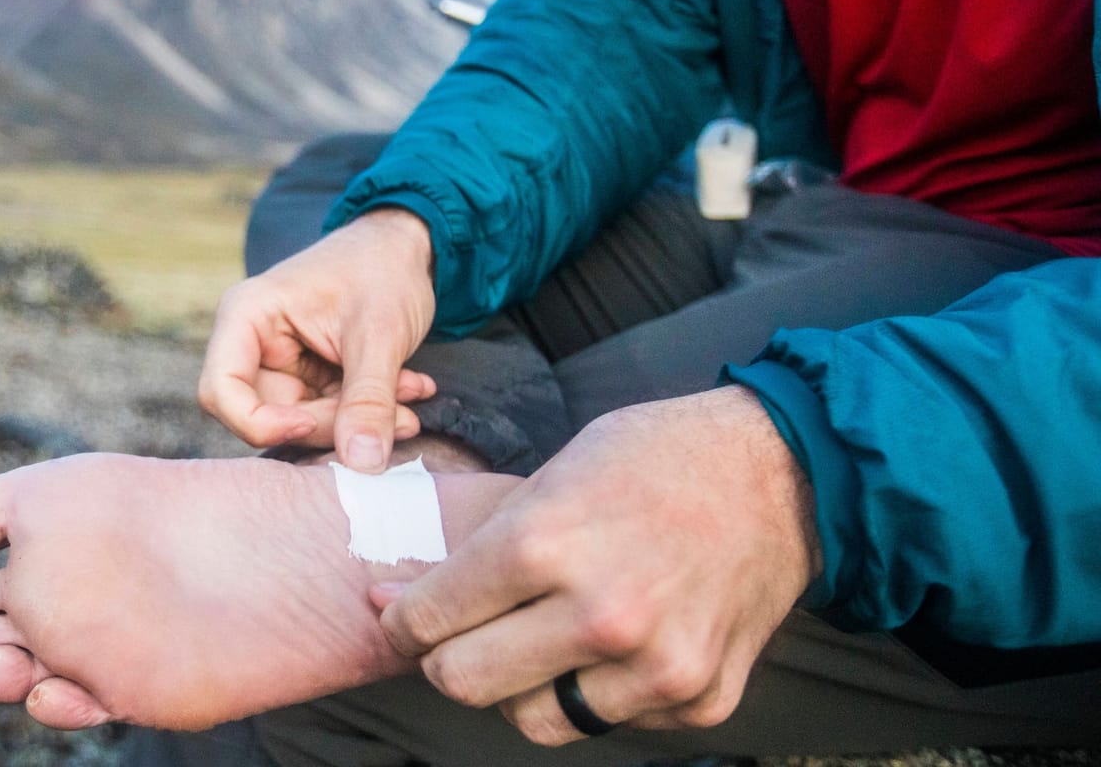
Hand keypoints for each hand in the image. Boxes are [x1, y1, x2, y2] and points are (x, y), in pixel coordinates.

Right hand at [198, 208, 438, 471]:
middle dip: (331, 426)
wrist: (409, 246)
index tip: (313, 423)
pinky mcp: (309, 376)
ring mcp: (281, 363)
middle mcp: (253, 343)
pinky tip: (410, 390)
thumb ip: (368, 400)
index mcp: (247, 317)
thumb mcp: (379, 335)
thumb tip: (363, 465)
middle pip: (265, 415)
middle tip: (396, 417)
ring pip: (302, 422)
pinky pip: (327, 413)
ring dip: (358, 421)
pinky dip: (368, 412)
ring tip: (412, 402)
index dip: (260, 423)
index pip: (221, 391)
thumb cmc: (383, 269)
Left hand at [374, 386, 819, 742]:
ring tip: (542, 638)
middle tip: (456, 638)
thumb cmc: (653, 459)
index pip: (430, 620)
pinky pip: (611, 721)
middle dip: (447, 661)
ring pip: (535, 720)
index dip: (403, 620)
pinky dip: (600, 691)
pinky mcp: (700, 696)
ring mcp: (655, 665)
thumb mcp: (551, 476)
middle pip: (466, 684)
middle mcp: (599, 615)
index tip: (401, 616)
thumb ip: (484, 547)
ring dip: (524, 686)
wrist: (780, 473)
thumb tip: (402, 602)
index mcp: (544, 545)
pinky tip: (615, 643)